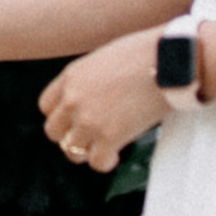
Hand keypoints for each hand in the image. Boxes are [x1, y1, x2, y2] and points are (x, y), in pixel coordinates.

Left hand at [38, 31, 164, 177]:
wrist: (169, 60)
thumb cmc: (146, 53)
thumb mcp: (105, 58)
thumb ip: (91, 79)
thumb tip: (98, 95)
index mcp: (71, 76)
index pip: (46, 106)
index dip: (62, 116)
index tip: (75, 120)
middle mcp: (73, 99)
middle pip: (54, 131)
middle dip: (70, 135)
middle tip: (89, 136)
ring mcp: (88, 120)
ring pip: (71, 151)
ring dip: (88, 150)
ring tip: (104, 147)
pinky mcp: (109, 137)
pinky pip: (97, 162)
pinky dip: (106, 161)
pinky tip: (116, 154)